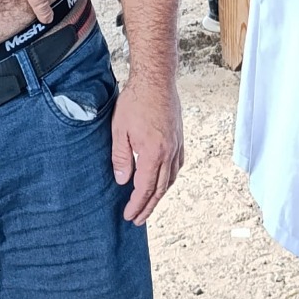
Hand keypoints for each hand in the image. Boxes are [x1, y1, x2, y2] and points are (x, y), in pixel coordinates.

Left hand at [110, 75, 184, 224]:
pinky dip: (169, 179)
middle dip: (148, 206)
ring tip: (149, 203)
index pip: (144, 188)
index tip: (129, 215)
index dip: (136, 205)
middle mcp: (169, 153)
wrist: (156, 79)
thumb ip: (121, 157)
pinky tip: (163, 180)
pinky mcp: (179, 138)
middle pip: (159, 189)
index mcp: (153, 153)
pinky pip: (177, 165)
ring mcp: (177, 145)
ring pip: (170, 179)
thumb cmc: (135, 101)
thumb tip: (121, 180)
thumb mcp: (119, 130)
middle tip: (137, 219)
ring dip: (159, 194)